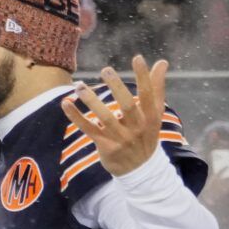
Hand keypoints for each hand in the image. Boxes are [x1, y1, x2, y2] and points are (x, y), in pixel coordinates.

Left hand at [61, 55, 170, 177]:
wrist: (139, 170)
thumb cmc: (146, 135)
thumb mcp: (155, 114)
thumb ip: (156, 88)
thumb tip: (162, 62)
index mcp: (150, 118)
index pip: (148, 95)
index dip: (144, 77)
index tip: (137, 58)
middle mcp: (136, 128)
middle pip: (127, 105)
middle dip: (117, 87)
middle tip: (106, 70)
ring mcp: (120, 138)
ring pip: (104, 118)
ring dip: (91, 101)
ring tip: (79, 86)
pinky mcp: (105, 146)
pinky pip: (88, 129)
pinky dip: (76, 117)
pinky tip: (66, 103)